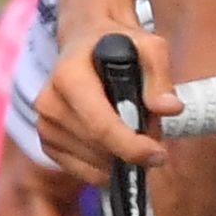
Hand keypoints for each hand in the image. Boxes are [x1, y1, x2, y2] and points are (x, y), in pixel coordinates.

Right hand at [37, 11, 178, 187]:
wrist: (87, 44)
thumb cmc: (121, 44)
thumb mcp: (149, 46)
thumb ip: (160, 75)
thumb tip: (170, 108)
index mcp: (69, 77)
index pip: (100, 124)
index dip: (131, 146)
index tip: (159, 156)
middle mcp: (49, 103)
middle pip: (98, 146)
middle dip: (134, 149)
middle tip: (158, 136)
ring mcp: (45, 125)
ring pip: (92, 162)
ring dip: (123, 158)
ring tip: (138, 131)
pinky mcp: (48, 142)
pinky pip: (82, 170)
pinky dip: (108, 167)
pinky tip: (121, 148)